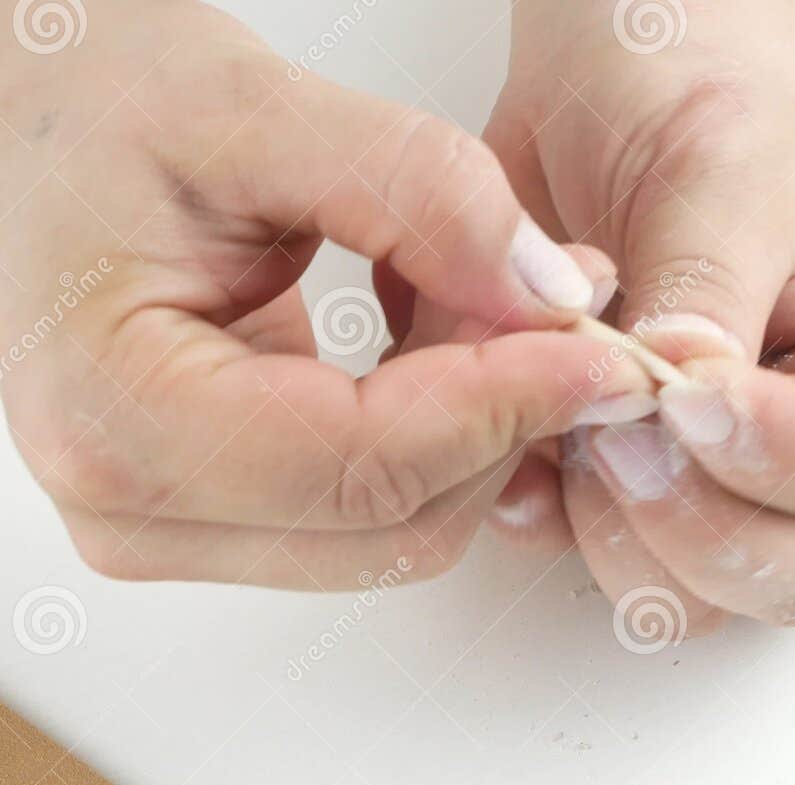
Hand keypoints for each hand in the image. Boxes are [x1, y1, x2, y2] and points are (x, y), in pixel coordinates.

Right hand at [0, 0, 657, 588]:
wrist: (38, 130)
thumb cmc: (100, 111)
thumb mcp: (258, 108)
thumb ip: (421, 193)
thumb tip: (550, 293)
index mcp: (115, 416)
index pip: (366, 465)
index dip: (506, 408)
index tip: (601, 350)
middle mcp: (135, 506)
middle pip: (399, 520)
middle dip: (507, 416)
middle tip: (566, 302)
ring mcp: (178, 526)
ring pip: (405, 529)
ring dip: (485, 427)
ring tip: (501, 301)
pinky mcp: (227, 516)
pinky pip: (384, 508)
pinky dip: (449, 435)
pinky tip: (460, 342)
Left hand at [445, 6, 794, 629]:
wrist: (616, 91)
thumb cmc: (709, 105)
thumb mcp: (730, 166)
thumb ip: (712, 287)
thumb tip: (688, 383)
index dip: (778, 458)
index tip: (691, 396)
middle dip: (698, 525)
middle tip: (619, 431)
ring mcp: (726, 485)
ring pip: (696, 595)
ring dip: (616, 531)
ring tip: (571, 414)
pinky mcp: (633, 493)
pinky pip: (591, 560)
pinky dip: (546, 519)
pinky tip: (524, 441)